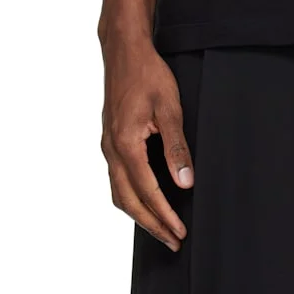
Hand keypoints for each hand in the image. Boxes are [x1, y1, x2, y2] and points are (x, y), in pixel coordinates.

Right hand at [100, 36, 194, 251]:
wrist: (123, 51)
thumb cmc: (149, 74)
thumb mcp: (170, 108)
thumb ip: (177, 147)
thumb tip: (186, 182)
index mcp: (125, 143)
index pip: (147, 191)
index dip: (164, 215)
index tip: (180, 232)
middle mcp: (111, 149)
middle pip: (128, 201)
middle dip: (151, 224)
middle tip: (173, 241)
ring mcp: (107, 145)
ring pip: (119, 193)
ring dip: (139, 214)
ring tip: (161, 227)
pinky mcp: (109, 140)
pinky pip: (117, 179)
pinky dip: (131, 197)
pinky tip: (146, 199)